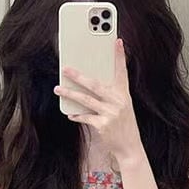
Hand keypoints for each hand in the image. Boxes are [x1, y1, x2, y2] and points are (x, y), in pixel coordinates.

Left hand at [54, 38, 145, 168]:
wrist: (130, 147)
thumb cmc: (123, 125)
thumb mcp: (122, 107)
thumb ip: (110, 95)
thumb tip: (88, 84)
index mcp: (124, 94)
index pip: (122, 71)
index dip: (120, 56)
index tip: (117, 42)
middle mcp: (118, 101)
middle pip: (95, 84)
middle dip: (79, 76)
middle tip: (66, 68)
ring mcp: (110, 113)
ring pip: (86, 99)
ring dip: (70, 93)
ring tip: (58, 88)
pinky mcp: (103, 125)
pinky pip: (85, 117)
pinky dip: (77, 115)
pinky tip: (70, 114)